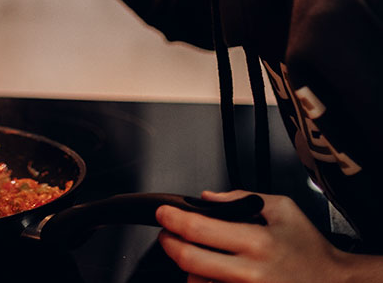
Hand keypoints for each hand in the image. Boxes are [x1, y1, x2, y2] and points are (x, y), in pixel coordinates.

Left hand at [156, 190, 352, 282]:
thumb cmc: (309, 247)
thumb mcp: (282, 209)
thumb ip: (241, 198)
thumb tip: (207, 197)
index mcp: (257, 241)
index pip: (198, 230)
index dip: (172, 220)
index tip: (163, 214)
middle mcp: (250, 272)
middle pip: (188, 260)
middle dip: (168, 244)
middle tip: (166, 234)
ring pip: (196, 282)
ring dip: (187, 267)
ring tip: (193, 254)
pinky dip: (203, 282)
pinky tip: (209, 272)